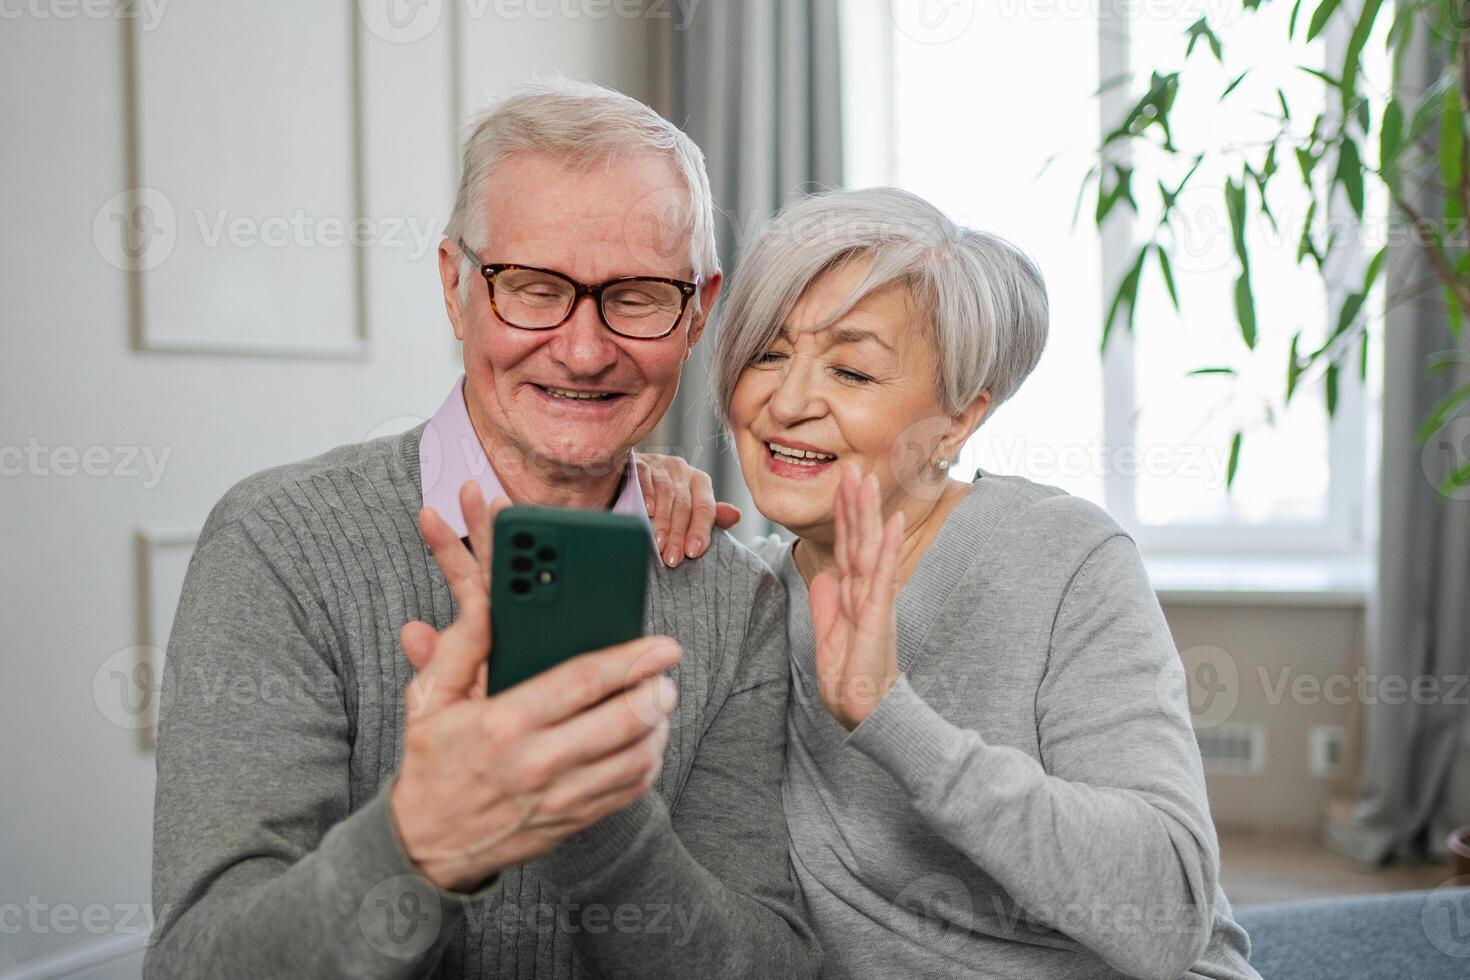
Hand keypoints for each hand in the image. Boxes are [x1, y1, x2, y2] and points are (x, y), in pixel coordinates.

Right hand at [391, 481, 679, 892]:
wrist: (426, 844)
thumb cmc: (433, 762)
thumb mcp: (430, 699)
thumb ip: (460, 647)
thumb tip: (486, 603)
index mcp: (504, 722)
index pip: (584, 681)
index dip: (630, 659)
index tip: (660, 645)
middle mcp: (537, 762)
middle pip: (624, 721)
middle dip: (657, 691)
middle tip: (667, 673)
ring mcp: (559, 797)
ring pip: (636, 758)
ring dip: (659, 726)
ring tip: (660, 703)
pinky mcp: (573, 820)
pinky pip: (630, 790)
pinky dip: (649, 761)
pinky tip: (646, 740)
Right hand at [635, 453, 740, 566]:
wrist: (627, 480)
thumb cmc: (662, 501)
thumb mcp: (687, 509)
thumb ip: (710, 516)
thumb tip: (735, 516)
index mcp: (699, 481)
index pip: (705, 507)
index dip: (700, 531)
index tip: (693, 552)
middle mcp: (682, 470)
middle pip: (684, 504)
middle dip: (679, 534)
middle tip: (672, 558)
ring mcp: (660, 464)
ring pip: (666, 493)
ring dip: (662, 521)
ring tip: (658, 544)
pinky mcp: (639, 461)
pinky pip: (644, 476)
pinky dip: (646, 494)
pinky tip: (647, 511)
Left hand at [808, 466, 904, 730]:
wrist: (861, 710)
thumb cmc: (850, 677)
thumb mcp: (828, 635)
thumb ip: (826, 605)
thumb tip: (822, 577)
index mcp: (852, 595)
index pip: (846, 547)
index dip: (844, 516)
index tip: (843, 485)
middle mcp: (865, 591)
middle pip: (859, 539)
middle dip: (856, 503)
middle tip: (854, 468)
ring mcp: (874, 600)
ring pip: (870, 548)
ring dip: (869, 513)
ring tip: (869, 481)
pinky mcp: (879, 614)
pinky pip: (883, 574)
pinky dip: (888, 547)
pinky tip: (893, 522)